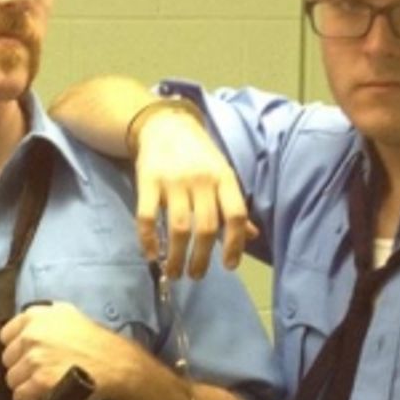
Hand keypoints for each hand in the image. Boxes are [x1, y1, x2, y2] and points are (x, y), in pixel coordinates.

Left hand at [0, 303, 129, 399]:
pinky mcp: (41, 380)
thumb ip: (43, 319)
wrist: (116, 363)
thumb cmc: (95, 341)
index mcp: (35, 315)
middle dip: (20, 367)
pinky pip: (20, 395)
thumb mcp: (67, 315)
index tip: (27, 356)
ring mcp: (35, 357)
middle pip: (7, 359)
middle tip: (39, 372)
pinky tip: (41, 396)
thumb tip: (24, 331)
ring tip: (42, 385)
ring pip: (11, 379)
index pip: (6, 336)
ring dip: (24, 385)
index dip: (17, 349)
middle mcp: (32, 333)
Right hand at [134, 109, 254, 277]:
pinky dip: (148, 240)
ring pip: (179, 228)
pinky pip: (148, 217)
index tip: (229, 266)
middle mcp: (201, 180)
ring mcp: (173, 180)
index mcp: (224, 178)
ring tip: (175, 272)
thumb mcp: (222, 174)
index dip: (235, 244)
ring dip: (176, 256)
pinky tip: (151, 255)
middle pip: (206, 227)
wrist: (165, 124)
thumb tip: (252, 236)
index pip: (235, 215)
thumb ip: (233, 206)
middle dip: (202, 258)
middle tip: (196, 275)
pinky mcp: (147, 181)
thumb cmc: (199, 155)